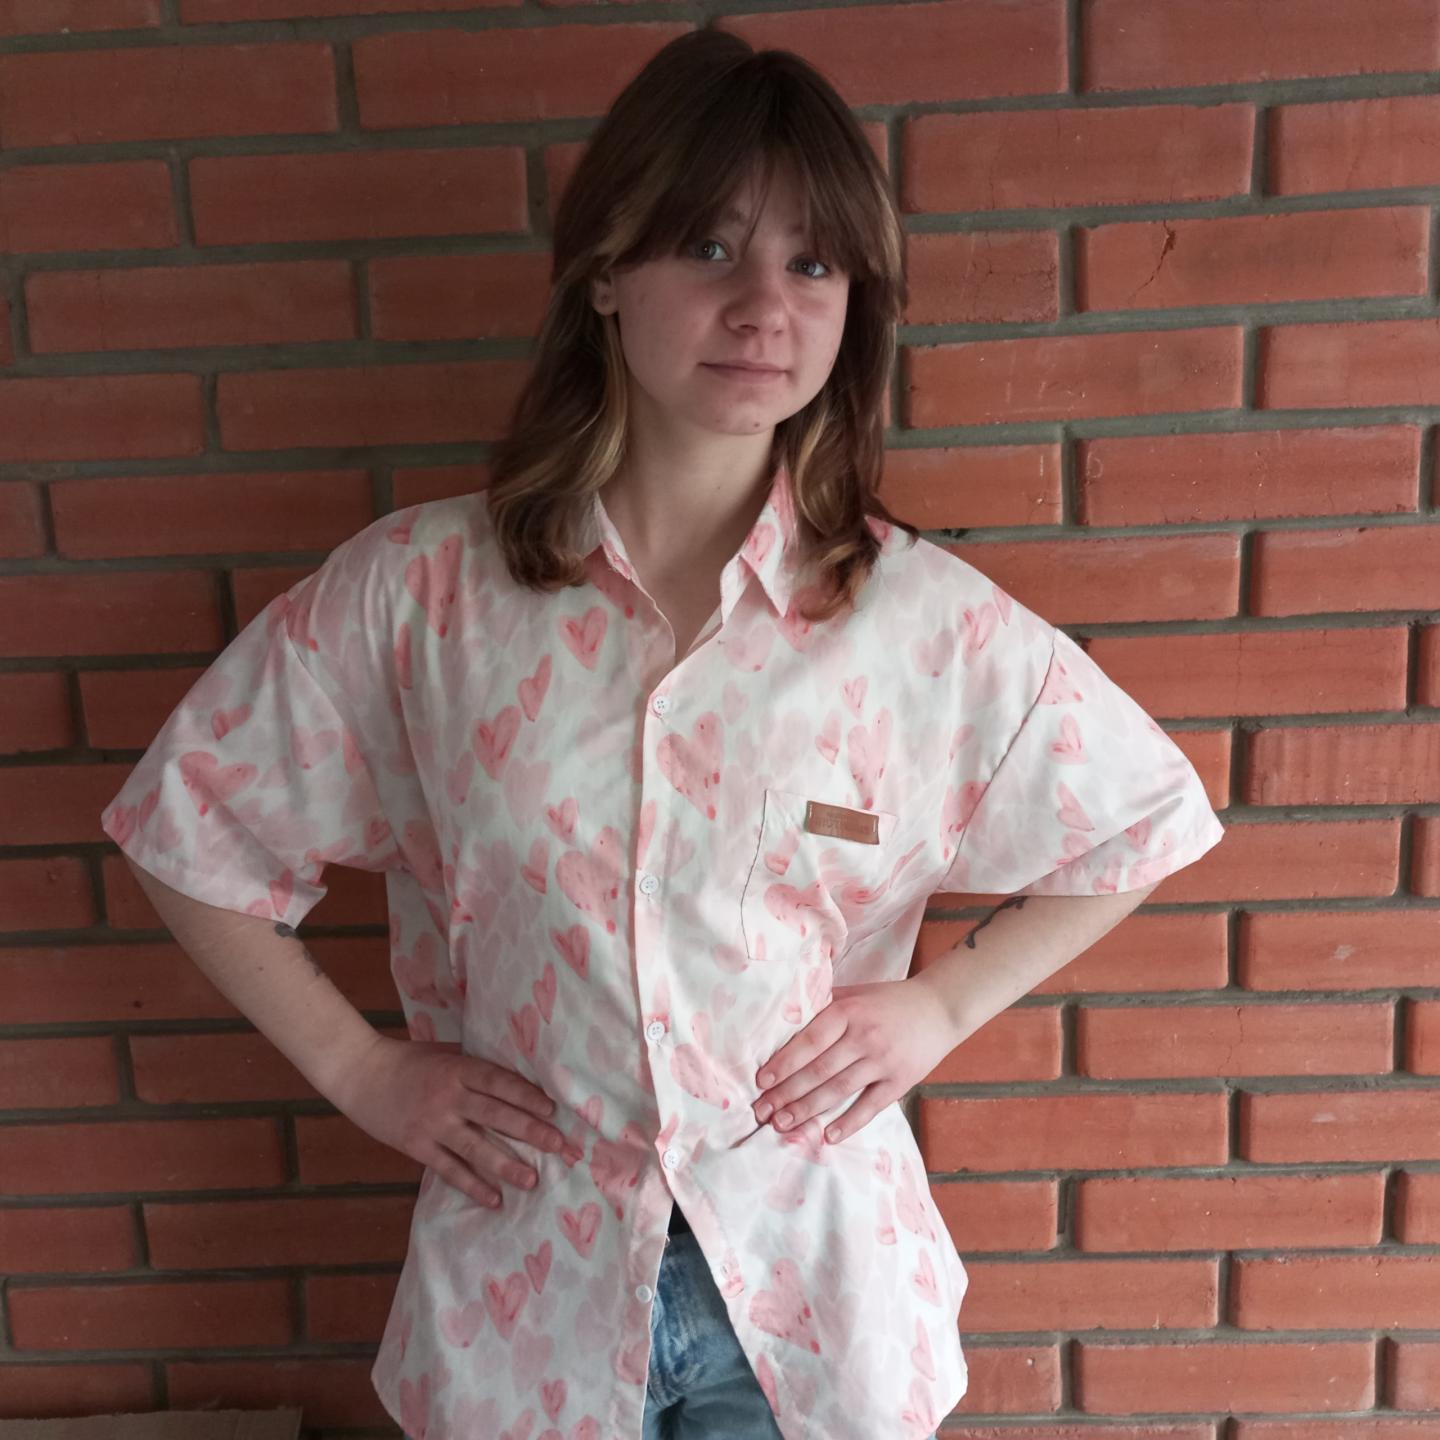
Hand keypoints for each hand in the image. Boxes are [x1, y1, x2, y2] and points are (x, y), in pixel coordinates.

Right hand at [334, 1034, 567, 1208]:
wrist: (361, 1073)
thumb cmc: (409, 1059)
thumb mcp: (445, 1052)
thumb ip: (475, 1064)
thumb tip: (518, 1071)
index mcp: (458, 1068)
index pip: (499, 1082)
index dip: (526, 1095)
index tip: (552, 1108)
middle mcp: (448, 1096)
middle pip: (495, 1115)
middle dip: (529, 1131)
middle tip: (559, 1145)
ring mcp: (432, 1124)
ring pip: (475, 1147)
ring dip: (505, 1165)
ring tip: (531, 1180)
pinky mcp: (416, 1146)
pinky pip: (449, 1169)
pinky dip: (472, 1185)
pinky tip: (493, 1199)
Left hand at [751, 975, 960, 1144]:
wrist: (941, 1007)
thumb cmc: (889, 1000)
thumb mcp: (856, 993)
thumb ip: (824, 1004)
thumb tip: (784, 1018)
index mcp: (848, 1012)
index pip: (809, 1041)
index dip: (784, 1062)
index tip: (761, 1080)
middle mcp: (864, 1036)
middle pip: (819, 1070)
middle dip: (787, 1093)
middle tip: (762, 1110)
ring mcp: (883, 1060)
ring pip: (839, 1090)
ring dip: (808, 1110)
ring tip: (783, 1123)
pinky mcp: (901, 1080)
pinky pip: (871, 1106)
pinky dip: (849, 1122)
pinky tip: (828, 1135)